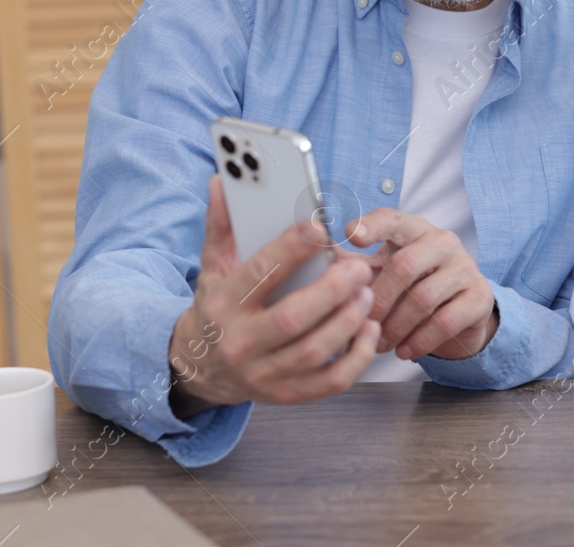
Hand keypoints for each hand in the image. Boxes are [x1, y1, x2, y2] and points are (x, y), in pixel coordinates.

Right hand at [168, 175, 380, 412]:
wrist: (204, 368)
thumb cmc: (218, 306)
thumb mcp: (214, 266)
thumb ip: (223, 224)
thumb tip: (224, 178)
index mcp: (224, 304)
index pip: (259, 274)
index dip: (291, 248)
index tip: (319, 226)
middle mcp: (241, 343)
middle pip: (291, 319)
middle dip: (331, 291)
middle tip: (359, 266)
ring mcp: (265, 374)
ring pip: (313, 351)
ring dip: (347, 321)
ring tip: (367, 292)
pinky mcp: (289, 394)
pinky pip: (330, 381)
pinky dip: (356, 357)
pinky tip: (369, 329)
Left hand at [345, 208, 496, 360]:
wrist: (462, 313)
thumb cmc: (415, 286)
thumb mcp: (385, 271)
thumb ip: (357, 266)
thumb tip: (322, 261)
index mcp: (414, 230)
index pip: (392, 219)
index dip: (371, 226)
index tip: (350, 234)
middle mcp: (442, 242)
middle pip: (404, 265)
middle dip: (378, 300)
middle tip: (362, 324)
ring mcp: (464, 268)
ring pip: (424, 297)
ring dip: (396, 326)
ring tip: (381, 344)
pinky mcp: (479, 297)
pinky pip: (445, 321)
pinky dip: (420, 341)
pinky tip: (406, 350)